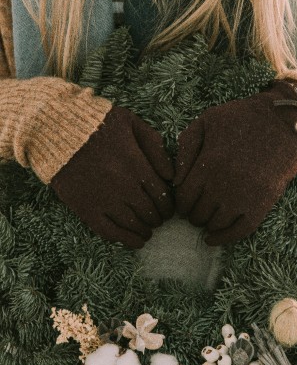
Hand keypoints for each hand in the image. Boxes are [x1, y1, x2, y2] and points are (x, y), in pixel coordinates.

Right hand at [51, 107, 173, 247]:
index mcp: (136, 164)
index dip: (169, 205)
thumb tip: (171, 174)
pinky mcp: (86, 209)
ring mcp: (104, 199)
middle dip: (159, 218)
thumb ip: (154, 146)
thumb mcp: (131, 123)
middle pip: (151, 211)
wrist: (57, 131)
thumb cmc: (97, 124)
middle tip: (158, 219)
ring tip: (148, 230)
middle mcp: (123, 185)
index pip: (163, 194)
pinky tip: (136, 242)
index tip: (169, 208)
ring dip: (146, 230)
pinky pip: (110, 232)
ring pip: (134, 224)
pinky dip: (126, 240)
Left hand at [174, 81, 296, 245]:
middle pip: (197, 213)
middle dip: (192, 214)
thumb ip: (185, 148)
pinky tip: (213, 238)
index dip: (180, 204)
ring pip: (216, 224)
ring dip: (207, 225)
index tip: (183, 203)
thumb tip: (175, 181)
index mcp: (209, 164)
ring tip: (205, 219)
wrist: (285, 122)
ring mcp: (245, 196)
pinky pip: (240, 230)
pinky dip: (224, 238)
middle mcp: (225, 184)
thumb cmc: (242, 119)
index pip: (184, 198)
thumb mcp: (207, 121)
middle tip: (194, 211)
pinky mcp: (263, 204)